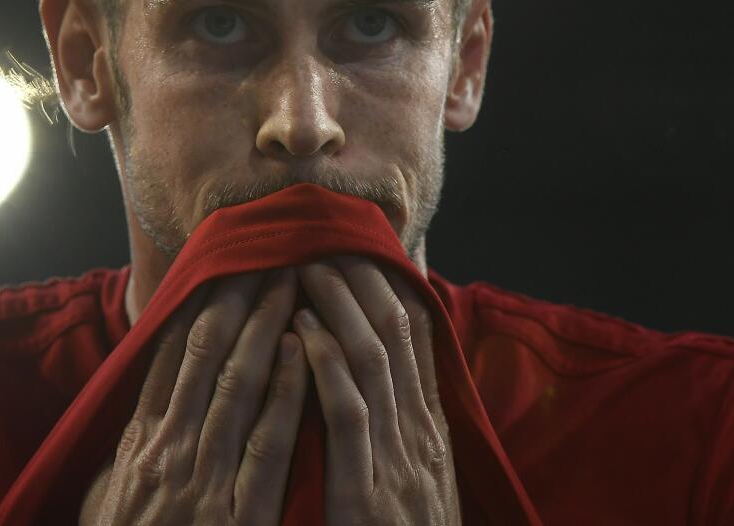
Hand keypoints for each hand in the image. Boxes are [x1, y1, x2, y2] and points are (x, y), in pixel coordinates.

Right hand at [80, 268, 308, 525]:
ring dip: (266, 324)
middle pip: (207, 352)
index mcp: (140, 440)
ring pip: (239, 384)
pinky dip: (285, 393)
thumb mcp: (102, 494)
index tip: (221, 261)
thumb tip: (136, 399)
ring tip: (290, 278)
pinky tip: (301, 350)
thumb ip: (124, 445)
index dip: (198, 301)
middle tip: (265, 249)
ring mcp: (206, 483)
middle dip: (237, 295)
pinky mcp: (242, 519)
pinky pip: (267, 445)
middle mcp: (170, 449)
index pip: (171, 351)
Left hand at [294, 257, 460, 525]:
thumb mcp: (419, 478)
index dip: (392, 283)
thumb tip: (384, 369)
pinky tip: (300, 332)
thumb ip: (401, 425)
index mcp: (432, 429)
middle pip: (397, 333)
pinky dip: (326, 365)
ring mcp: (396, 463)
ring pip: (374, 360)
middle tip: (328, 238)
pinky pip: (349, 414)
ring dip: (340, 306)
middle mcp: (421, 435)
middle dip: (364, 280)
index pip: (420, 335)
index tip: (363, 244)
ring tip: (308, 267)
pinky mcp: (365, 496)